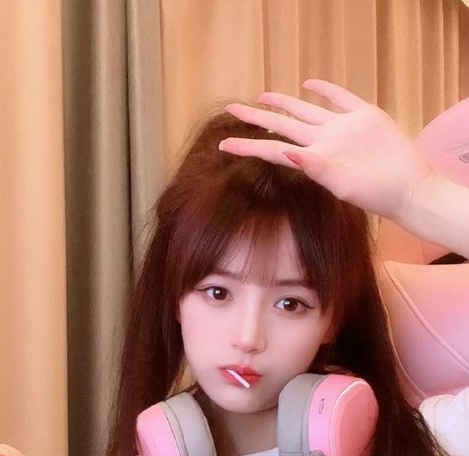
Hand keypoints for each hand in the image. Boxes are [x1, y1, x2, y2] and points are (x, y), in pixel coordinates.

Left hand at [221, 79, 434, 222]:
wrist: (409, 187)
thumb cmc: (376, 194)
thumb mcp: (342, 186)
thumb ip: (315, 168)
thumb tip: (286, 152)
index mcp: (314, 158)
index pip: (272, 150)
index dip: (248, 147)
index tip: (223, 146)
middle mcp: (323, 141)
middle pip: (282, 125)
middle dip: (256, 118)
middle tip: (232, 109)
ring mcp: (342, 128)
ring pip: (305, 110)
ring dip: (283, 103)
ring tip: (261, 97)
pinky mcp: (364, 115)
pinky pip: (339, 97)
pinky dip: (323, 89)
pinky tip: (308, 84)